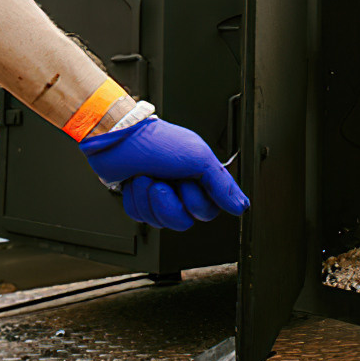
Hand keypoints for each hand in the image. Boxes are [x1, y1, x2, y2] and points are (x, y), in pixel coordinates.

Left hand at [80, 116, 249, 230]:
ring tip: (145, 176)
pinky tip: (133, 182)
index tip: (186, 182)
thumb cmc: (156, 140)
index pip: (208, 212)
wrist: (117, 138)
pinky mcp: (139, 201)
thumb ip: (222, 185)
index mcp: (199, 178)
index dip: (195, 202)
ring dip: (148, 199)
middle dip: (168, 202)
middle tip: (161, 179)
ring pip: (160, 222)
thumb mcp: (198, 157)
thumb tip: (242, 207)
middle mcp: (180, 189)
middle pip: (183, 221)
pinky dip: (134, 199)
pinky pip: (139, 217)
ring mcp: (159, 196)